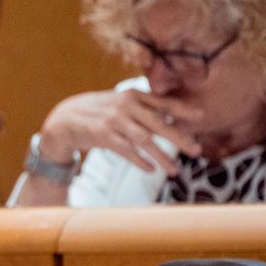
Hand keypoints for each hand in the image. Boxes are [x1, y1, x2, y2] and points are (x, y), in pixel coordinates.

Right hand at [40, 89, 203, 175]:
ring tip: (175, 170)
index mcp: (132, 95)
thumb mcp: (120, 104)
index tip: (200, 116)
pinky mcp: (102, 135)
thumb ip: (142, 108)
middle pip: (158, 123)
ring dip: (162, 156)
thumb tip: (170, 116)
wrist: (65, 118)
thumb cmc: (98, 112)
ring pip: (144, 140)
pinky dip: (139, 161)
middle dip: (179, 138)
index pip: (162, 102)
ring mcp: (113, 121)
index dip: (182, 109)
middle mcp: (125, 106)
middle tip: (196, 150)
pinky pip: (126, 150)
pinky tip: (151, 169)